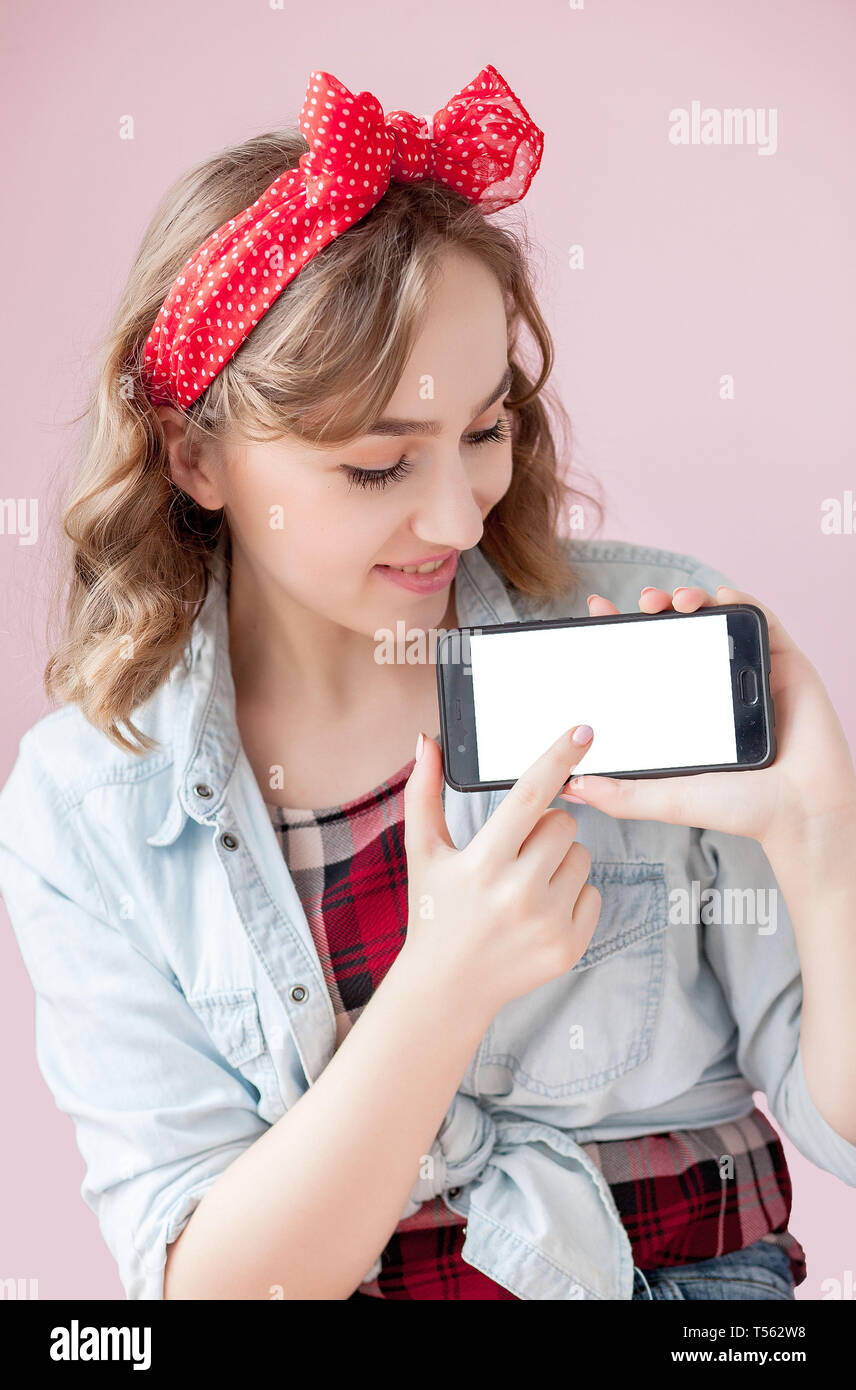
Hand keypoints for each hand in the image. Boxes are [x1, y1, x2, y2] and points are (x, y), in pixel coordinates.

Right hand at [398, 726, 600, 1019]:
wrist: (447, 987)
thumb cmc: (434, 911)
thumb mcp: (422, 852)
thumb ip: (423, 792)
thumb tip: (428, 740)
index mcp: (482, 863)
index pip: (529, 795)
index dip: (557, 758)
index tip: (584, 731)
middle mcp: (517, 893)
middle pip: (563, 823)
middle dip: (544, 829)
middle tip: (515, 854)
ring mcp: (546, 923)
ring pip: (583, 856)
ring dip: (559, 862)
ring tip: (524, 886)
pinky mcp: (568, 947)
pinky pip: (593, 893)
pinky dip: (572, 896)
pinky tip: (538, 912)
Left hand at [561, 584, 855, 852]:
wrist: (801, 814)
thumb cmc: (740, 809)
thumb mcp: (665, 799)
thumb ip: (619, 793)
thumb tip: (569, 786)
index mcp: (684, 709)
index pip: (644, 660)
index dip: (620, 633)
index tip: (596, 613)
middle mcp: (713, 686)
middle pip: (677, 632)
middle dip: (653, 609)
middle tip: (638, 606)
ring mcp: (747, 673)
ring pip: (715, 619)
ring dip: (690, 599)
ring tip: (672, 602)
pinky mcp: (785, 663)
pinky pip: (761, 620)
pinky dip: (738, 600)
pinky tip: (719, 597)